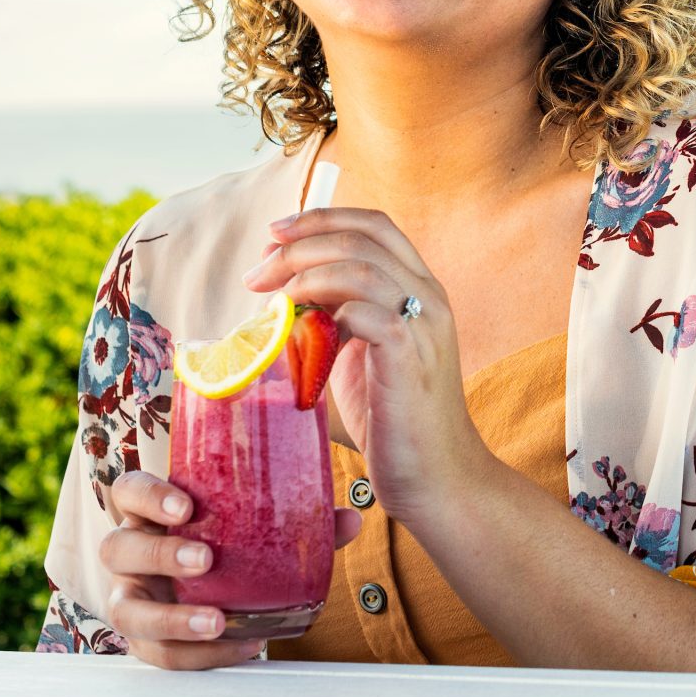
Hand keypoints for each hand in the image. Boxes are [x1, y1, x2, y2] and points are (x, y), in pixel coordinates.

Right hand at [97, 469, 362, 670]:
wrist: (208, 589)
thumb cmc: (229, 544)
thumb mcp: (255, 526)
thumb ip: (300, 520)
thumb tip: (351, 519)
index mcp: (150, 513)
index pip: (129, 491)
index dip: (149, 496)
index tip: (185, 507)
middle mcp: (131, 552)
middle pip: (118, 548)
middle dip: (160, 555)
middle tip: (205, 561)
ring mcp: (132, 596)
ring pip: (128, 610)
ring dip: (172, 618)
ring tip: (217, 621)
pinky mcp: (145, 638)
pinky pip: (159, 654)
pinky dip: (200, 656)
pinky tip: (243, 645)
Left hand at [247, 208, 480, 523]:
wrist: (437, 476)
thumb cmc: (395, 420)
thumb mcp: (361, 356)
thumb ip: (334, 321)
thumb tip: (279, 299)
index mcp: (420, 289)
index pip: (374, 226)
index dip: (322, 219)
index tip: (276, 235)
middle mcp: (429, 296)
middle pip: (362, 236)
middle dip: (300, 243)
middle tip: (258, 272)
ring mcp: (422, 324)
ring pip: (359, 265)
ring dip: (303, 274)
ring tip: (270, 300)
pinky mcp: (408, 355)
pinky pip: (361, 310)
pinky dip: (322, 312)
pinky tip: (300, 334)